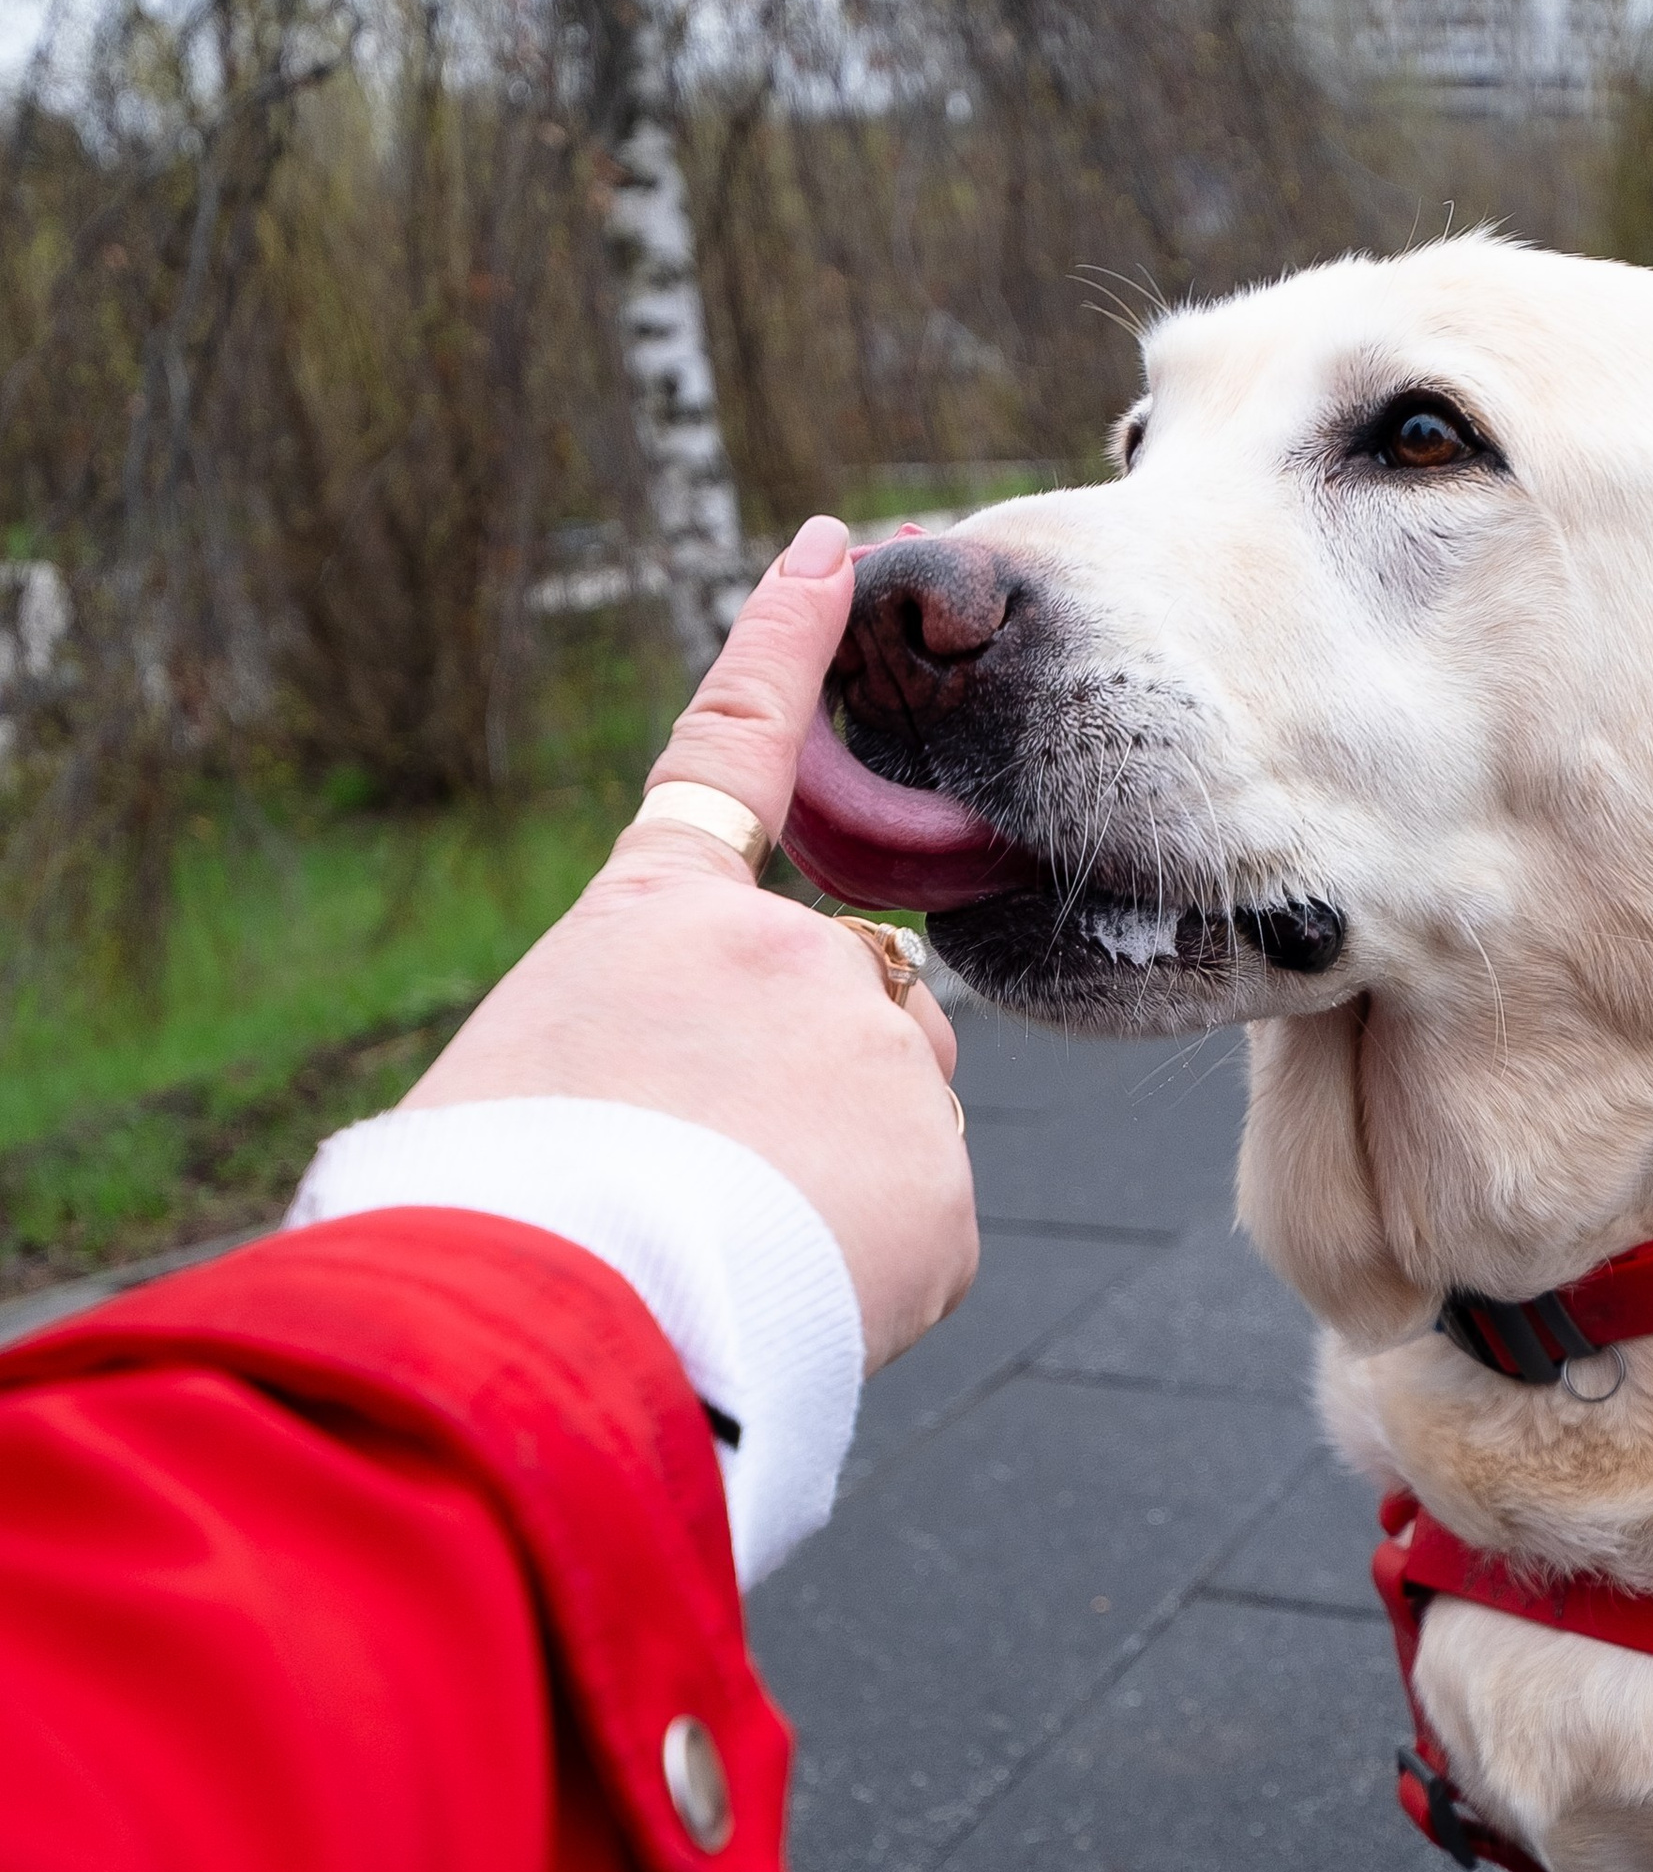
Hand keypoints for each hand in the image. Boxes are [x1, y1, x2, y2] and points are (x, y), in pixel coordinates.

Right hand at [404, 518, 976, 1371]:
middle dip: (807, 1098)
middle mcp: (787, 955)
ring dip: (832, 1198)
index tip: (835, 549)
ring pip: (886, 1132)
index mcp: (652, 918)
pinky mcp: (944, 1176)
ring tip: (727, 1257)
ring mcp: (880, 1052)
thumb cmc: (490, 1222)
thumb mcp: (530, 1081)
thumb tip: (732, 1125)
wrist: (549, 1321)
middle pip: (843, 1014)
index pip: (729, 748)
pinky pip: (915, 1243)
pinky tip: (789, 1303)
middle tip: (700, 1193)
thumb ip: (647, 1051)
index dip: (782, 645)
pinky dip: (864, 1284)